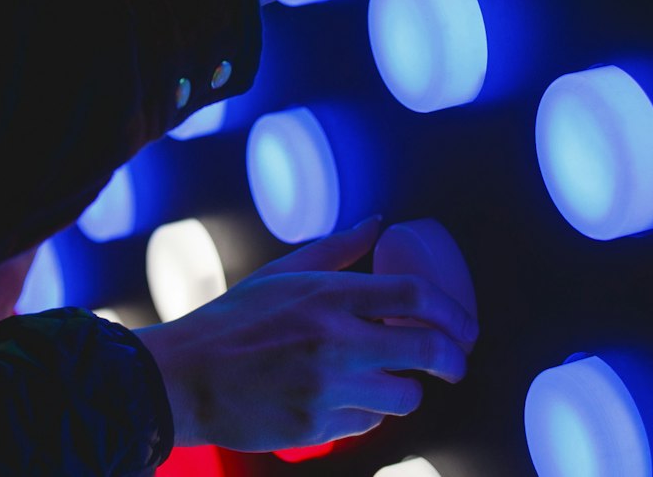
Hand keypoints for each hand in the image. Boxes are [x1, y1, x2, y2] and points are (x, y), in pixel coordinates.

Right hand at [135, 217, 477, 451]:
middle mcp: (335, 341)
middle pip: (425, 350)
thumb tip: (378, 223)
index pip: (414, 296)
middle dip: (452, 359)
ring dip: (405, 387)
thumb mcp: (285, 272)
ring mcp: (327, 389)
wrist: (188, 377)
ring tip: (389, 378)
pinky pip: (365, 425)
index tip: (465, 326)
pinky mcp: (316, 429)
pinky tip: (343, 398)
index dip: (452, 312)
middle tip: (455, 362)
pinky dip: (365, 412)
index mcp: (329, 295)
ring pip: (401, 396)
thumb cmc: (236, 319)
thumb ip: (338, 250)